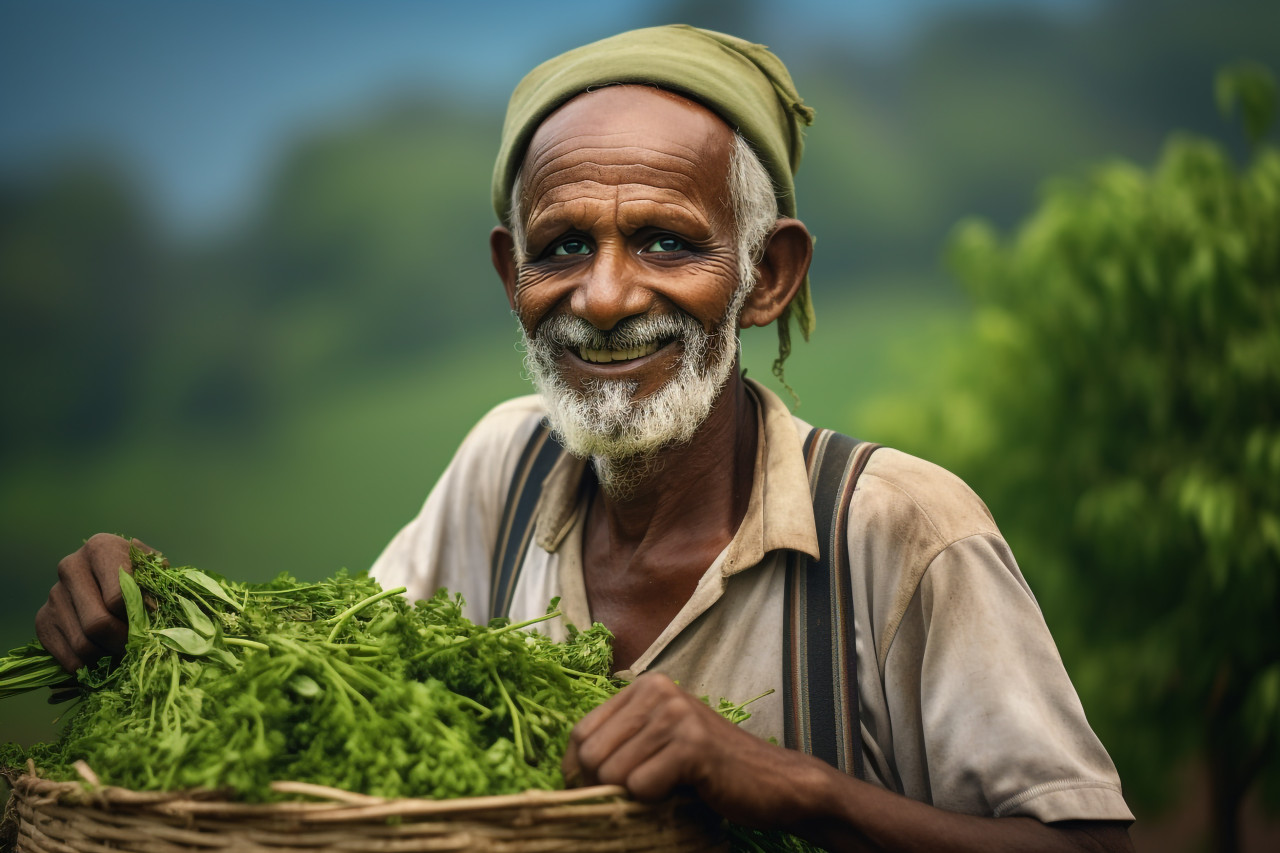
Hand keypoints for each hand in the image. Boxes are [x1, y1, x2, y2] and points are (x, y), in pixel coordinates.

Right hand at [34, 533, 154, 672]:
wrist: (111, 578)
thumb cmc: (141, 575)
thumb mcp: (155, 572)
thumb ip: (157, 588)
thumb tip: (151, 612)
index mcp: (101, 548)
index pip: (118, 598)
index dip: (138, 619)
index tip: (152, 626)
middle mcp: (71, 567)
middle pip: (98, 624)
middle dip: (123, 643)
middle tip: (138, 647)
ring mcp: (53, 594)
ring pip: (83, 645)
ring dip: (108, 656)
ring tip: (124, 650)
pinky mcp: (42, 619)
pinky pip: (68, 658)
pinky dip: (89, 667)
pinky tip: (104, 656)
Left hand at [562, 672, 835, 829]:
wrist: (775, 783)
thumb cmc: (711, 770)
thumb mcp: (659, 743)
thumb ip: (620, 743)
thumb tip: (566, 772)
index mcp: (644, 687)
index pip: (579, 732)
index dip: (578, 770)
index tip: (597, 791)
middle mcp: (657, 691)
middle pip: (590, 754)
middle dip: (603, 787)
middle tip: (638, 796)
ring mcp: (676, 715)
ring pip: (612, 773)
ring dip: (633, 797)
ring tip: (666, 790)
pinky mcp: (691, 744)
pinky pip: (641, 786)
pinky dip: (655, 801)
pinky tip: (683, 791)